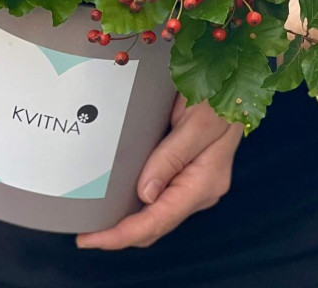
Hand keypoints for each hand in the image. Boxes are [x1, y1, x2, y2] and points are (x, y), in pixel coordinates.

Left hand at [76, 96, 241, 250]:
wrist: (232, 79)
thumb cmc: (219, 96)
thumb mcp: (197, 122)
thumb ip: (172, 156)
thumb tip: (146, 194)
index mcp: (204, 182)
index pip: (158, 220)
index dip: (122, 234)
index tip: (91, 238)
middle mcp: (200, 189)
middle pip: (156, 223)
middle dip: (120, 233)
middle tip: (84, 232)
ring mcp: (194, 181)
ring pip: (157, 213)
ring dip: (127, 220)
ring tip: (95, 220)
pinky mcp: (187, 171)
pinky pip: (160, 196)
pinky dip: (137, 204)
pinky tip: (118, 198)